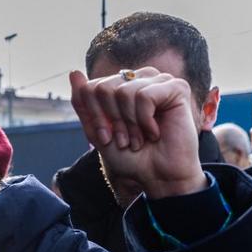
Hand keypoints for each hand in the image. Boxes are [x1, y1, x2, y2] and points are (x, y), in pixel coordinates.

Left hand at [70, 68, 206, 199]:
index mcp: (123, 85)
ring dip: (129, 124)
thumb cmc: (131, 157)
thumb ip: (84, 104)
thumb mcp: (98, 131)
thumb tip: (74, 73)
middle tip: (126, 140)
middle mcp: (140, 78)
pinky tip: (156, 132)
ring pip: (123, 92)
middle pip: (104, 88)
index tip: (108, 138)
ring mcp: (159, 81)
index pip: (91, 88)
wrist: (158, 178)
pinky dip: (145, 121)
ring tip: (140, 138)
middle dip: (112, 121)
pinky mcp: (177, 88)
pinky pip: (145, 96)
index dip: (96, 117)